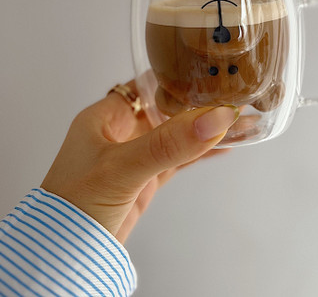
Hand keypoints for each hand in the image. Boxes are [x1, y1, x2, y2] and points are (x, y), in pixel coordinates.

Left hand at [41, 81, 238, 243]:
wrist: (65, 257)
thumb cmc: (74, 205)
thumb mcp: (122, 167)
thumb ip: (169, 143)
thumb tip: (215, 119)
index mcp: (106, 116)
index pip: (147, 85)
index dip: (177, 76)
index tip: (208, 70)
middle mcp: (122, 132)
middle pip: (168, 109)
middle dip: (199, 103)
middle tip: (234, 95)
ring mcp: (136, 156)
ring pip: (178, 135)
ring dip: (207, 129)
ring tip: (241, 120)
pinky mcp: (147, 179)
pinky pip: (180, 159)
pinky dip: (203, 153)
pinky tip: (226, 146)